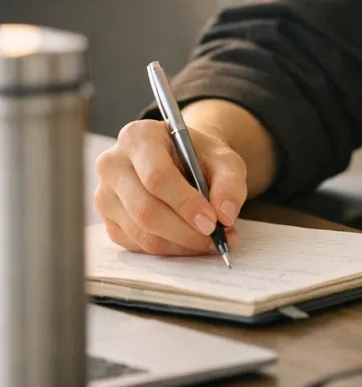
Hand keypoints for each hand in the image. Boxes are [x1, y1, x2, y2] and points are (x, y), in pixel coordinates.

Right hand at [94, 119, 247, 256]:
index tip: (212, 222)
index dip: (186, 203)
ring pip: (141, 233)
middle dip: (185, 231)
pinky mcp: (109, 221)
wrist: (178, 160)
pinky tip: (189, 242)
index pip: (157, 176)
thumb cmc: (197, 156)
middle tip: (215, 239)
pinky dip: (168, 249)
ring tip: (209, 242)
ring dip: (180, 245)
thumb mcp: (222, 158)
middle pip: (146, 209)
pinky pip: (138, 245)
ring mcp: (105, 195)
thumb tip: (225, 215)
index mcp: (138, 137)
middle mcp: (113, 164)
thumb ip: (230, 182)